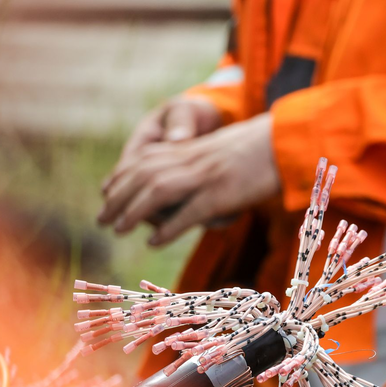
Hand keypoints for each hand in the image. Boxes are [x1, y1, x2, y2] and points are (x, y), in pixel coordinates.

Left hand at [98, 113, 280, 245]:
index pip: (143, 158)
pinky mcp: (221, 195)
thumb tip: (183, 177)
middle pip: (142, 176)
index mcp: (191, 148)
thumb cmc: (257, 150)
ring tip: (118, 230)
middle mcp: (191, 160)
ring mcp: (205, 177)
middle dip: (117, 198)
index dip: (120, 175)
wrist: (284, 144)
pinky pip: (187, 213)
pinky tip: (153, 242)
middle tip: (101, 219)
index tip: (105, 191)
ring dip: (132, 212)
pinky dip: (168, 229)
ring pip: (156, 193)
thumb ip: (198, 162)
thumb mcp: (220, 151)